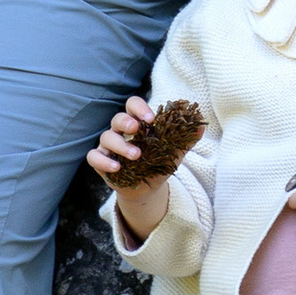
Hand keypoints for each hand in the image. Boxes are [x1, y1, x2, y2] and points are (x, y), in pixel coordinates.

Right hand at [87, 96, 172, 236]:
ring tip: (136, 155)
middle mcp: (120, 131)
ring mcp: (108, 146)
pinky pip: (94, 157)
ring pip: (106, 137)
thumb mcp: (174, 152)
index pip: (132, 106)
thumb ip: (186, 139)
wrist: (147, 188)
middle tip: (137, 130)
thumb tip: (202, 125)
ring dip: (120, 145)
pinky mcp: (100, 162)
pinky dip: (103, 161)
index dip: (139, 108)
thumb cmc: (158, 163)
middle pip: (117, 119)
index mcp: (137, 123)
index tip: (151, 118)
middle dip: (126, 122)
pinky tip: (117, 168)